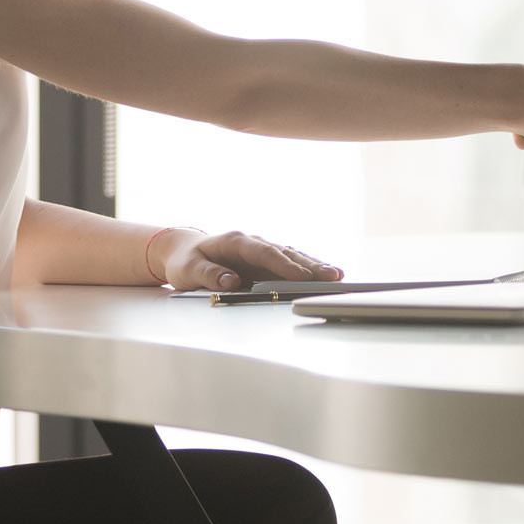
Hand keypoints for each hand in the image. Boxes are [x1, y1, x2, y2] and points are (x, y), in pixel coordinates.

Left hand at [158, 230, 341, 292]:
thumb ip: (209, 275)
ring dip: (315, 266)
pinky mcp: (266, 262)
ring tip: (337, 276)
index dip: (284, 265)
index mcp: (236, 241)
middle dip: (310, 265)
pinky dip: (308, 269)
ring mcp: (262, 251)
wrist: (186, 251)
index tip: (301, 276)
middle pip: (286, 253)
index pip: (265, 252)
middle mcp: (254, 243)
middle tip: (333, 275)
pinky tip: (326, 275)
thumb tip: (232, 282)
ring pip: (293, 256)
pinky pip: (290, 263)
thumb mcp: (188, 270)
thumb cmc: (187, 261)